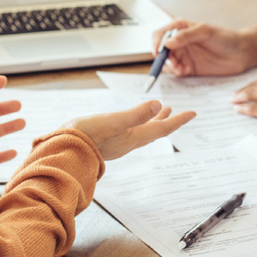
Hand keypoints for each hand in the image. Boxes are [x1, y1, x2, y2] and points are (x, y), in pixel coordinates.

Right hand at [65, 101, 195, 160]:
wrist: (63, 152)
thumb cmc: (86, 137)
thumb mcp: (113, 121)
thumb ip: (135, 114)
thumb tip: (157, 104)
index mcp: (133, 136)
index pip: (162, 128)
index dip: (178, 120)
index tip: (193, 113)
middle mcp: (128, 142)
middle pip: (154, 130)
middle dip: (167, 121)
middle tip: (178, 113)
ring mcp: (117, 144)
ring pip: (142, 131)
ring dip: (152, 121)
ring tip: (159, 111)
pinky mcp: (106, 142)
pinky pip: (129, 133)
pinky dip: (137, 124)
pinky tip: (130, 122)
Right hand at [152, 19, 253, 77]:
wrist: (242, 53)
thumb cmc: (227, 38)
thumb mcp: (207, 32)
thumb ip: (187, 35)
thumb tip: (167, 42)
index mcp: (181, 28)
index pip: (160, 34)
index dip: (155, 42)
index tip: (157, 52)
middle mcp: (180, 42)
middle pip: (160, 49)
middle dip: (161, 57)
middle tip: (169, 62)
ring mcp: (184, 55)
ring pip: (167, 62)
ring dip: (169, 66)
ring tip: (179, 68)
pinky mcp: (189, 68)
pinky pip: (176, 72)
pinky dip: (175, 73)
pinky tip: (183, 71)